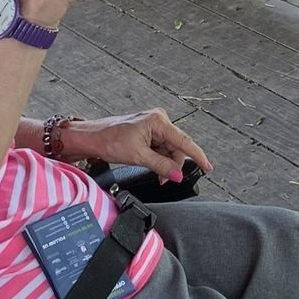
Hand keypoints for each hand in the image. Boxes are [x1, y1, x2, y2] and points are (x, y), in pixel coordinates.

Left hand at [59, 109, 212, 181]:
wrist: (91, 137)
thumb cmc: (109, 140)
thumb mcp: (138, 156)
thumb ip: (161, 166)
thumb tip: (177, 175)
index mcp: (158, 121)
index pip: (184, 141)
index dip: (198, 156)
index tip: (208, 167)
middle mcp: (158, 120)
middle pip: (177, 147)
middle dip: (173, 164)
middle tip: (164, 179)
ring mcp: (153, 125)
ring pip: (169, 149)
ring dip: (165, 163)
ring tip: (156, 173)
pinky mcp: (148, 131)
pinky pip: (160, 147)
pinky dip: (159, 159)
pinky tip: (152, 165)